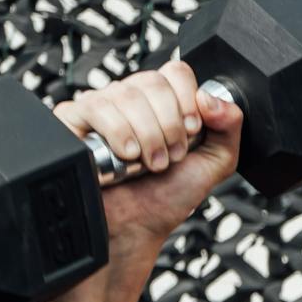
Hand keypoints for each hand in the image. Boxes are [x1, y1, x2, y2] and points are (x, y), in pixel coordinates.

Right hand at [49, 59, 243, 256]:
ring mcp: (101, 108)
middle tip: (169, 157)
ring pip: (126, 95)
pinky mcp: (73, 120)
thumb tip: (210, 96)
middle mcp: (131, 100)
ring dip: (147, 136)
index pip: (175, 73)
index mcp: (162, 101)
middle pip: (152, 82)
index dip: (186, 101)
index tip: (191, 133)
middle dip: (169, 126)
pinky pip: (94, 106)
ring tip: (148, 164)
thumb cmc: (167, 197)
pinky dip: (118, 133)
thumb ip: (228, 126)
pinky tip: (125, 156)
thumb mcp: (214, 162)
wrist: (137, 229)